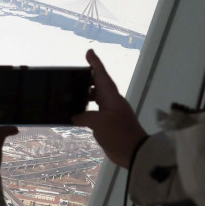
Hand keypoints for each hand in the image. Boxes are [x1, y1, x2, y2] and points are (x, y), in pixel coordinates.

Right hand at [72, 50, 146, 168]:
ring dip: (85, 95)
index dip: (95, 64)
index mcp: (112, 98)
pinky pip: (94, 112)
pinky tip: (75, 114)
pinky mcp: (107, 125)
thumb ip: (85, 117)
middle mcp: (111, 103)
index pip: (102, 76)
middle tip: (74, 75)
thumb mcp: (99, 123)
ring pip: (96, 99)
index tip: (89, 52)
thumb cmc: (119, 134)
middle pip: (98, 86)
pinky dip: (84, 110)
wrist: (134, 152)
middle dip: (88, 78)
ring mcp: (110, 114)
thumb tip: (75, 116)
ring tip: (71, 93)